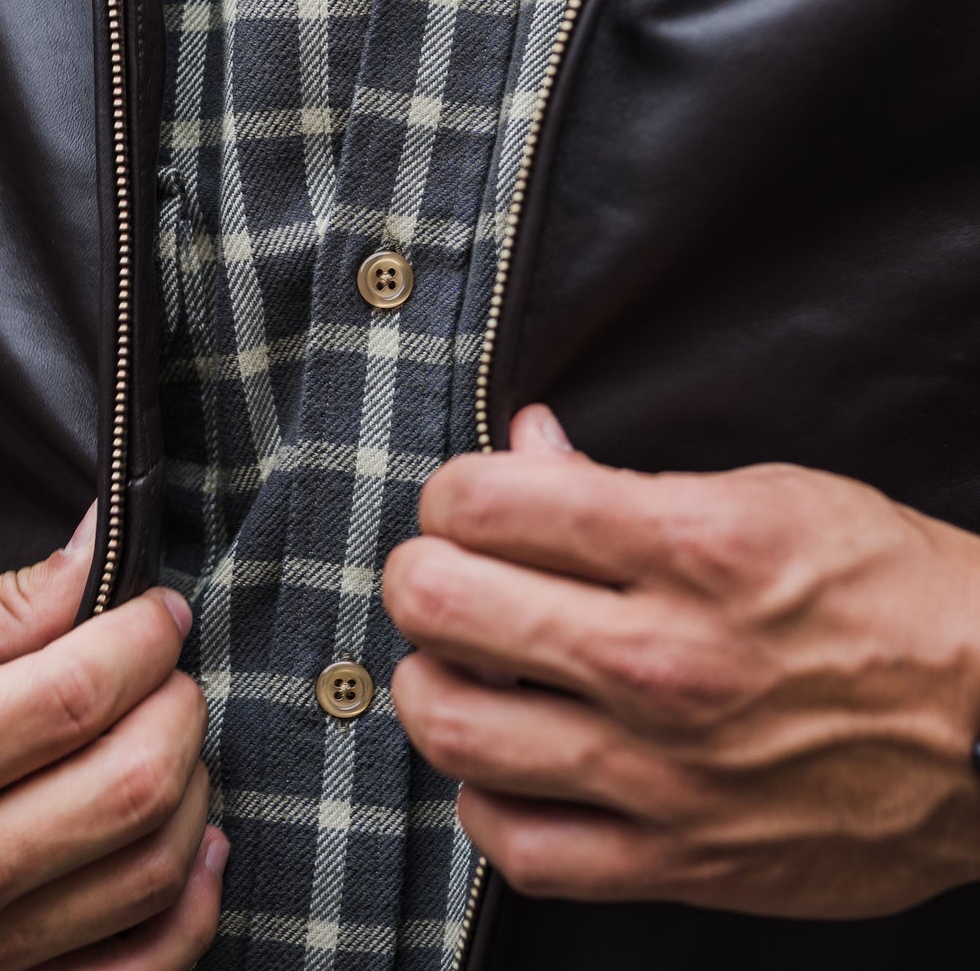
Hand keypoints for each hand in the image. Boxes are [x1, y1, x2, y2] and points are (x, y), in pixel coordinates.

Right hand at [0, 507, 226, 969]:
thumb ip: (0, 604)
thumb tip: (99, 553)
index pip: (77, 696)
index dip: (144, 637)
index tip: (158, 607)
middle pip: (132, 786)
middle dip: (178, 703)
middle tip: (165, 664)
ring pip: (151, 870)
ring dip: (191, 785)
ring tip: (165, 731)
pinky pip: (139, 968)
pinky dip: (188, 903)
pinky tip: (189, 840)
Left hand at [383, 406, 979, 917]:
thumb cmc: (890, 595)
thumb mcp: (770, 494)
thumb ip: (626, 479)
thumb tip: (526, 446)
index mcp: (692, 544)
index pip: (486, 501)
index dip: (452, 493)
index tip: (466, 503)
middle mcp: (666, 657)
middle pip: (445, 602)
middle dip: (418, 572)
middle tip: (439, 572)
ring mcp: (666, 770)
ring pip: (456, 724)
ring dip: (430, 680)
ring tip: (457, 661)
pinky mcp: (679, 861)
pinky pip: (519, 846)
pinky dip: (485, 797)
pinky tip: (506, 759)